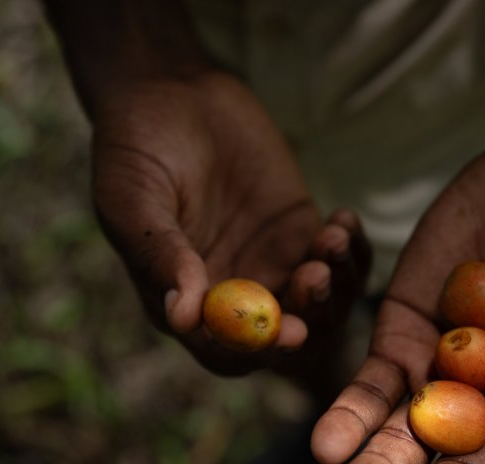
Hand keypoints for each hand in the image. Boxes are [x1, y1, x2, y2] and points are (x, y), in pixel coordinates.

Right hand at [91, 73, 368, 374]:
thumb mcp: (133, 198)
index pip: (226, 351)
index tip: (288, 332)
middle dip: (308, 316)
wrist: (170, 92)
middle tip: (315, 276)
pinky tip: (342, 221)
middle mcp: (230, 295)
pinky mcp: (300, 233)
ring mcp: (270, 265)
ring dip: (335, 284)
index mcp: (182, 302)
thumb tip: (182, 317)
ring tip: (333, 237)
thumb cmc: (136, 146)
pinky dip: (351, 252)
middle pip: (283, 336)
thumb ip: (159, 255)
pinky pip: (338, 262)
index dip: (259, 350)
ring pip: (319, 303)